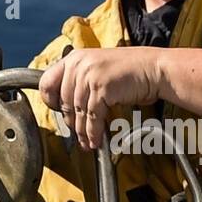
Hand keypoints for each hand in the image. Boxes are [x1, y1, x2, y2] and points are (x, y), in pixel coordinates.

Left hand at [38, 47, 163, 149]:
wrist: (155, 69)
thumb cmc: (131, 71)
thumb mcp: (98, 68)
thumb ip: (80, 81)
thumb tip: (67, 107)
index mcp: (74, 58)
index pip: (46, 82)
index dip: (51, 101)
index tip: (59, 113)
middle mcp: (78, 64)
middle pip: (64, 102)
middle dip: (71, 123)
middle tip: (77, 135)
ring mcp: (89, 75)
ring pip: (78, 112)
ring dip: (83, 132)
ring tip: (87, 142)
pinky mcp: (101, 87)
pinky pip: (92, 117)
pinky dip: (94, 132)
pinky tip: (97, 140)